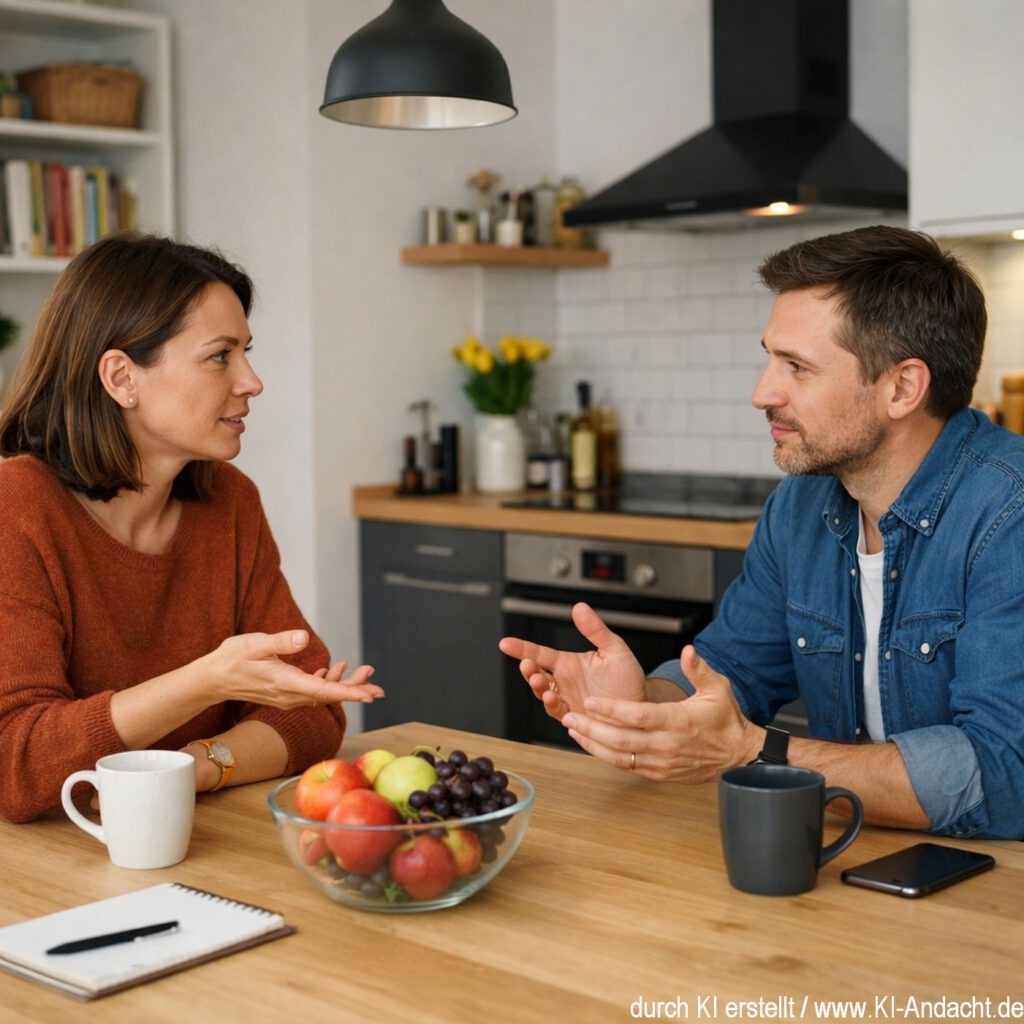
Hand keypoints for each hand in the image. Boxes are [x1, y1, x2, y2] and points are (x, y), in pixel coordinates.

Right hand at [204, 630, 383, 708]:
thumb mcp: (254, 644)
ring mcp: (287, 697)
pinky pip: (312, 692)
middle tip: (378, 685)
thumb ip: (280, 642)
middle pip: (329, 695)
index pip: (323, 691)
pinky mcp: (285, 694)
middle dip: (355, 689)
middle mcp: (289, 695)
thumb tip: (303, 637)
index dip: (348, 692)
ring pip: (322, 694)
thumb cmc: (231, 659)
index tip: (369, 695)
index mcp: (285, 683)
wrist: (212, 679)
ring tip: (364, 671)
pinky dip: (327, 682)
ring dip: (344, 684)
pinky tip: (333, 670)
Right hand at [498, 602, 645, 721]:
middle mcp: (564, 682)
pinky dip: (553, 707)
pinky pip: (558, 712)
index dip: (521, 648)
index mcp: (569, 664)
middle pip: (536, 675)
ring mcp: (567, 700)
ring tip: (541, 683)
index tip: (505, 643)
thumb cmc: (628, 678)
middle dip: (528, 671)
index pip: (540, 653)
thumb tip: (580, 607)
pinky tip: (554, 701)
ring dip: (538, 689)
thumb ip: (595, 630)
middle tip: (527, 665)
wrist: (640, 707)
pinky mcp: (574, 718)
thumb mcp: (614, 649)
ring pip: (543, 695)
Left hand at [561, 645, 761, 779]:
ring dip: (593, 744)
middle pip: (622, 740)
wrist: (739, 755)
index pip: (639, 716)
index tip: (591, 701)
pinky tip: (591, 744)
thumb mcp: (718, 688)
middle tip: (569, 717)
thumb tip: (688, 650)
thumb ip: (699, 669)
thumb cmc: (726, 719)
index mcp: (678, 720)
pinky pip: (627, 767)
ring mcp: (662, 762)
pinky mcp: (659, 773)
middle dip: (592, 729)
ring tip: (573, 729)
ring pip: (620, 757)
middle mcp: (667, 744)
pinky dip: (606, 756)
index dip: (612, 709)